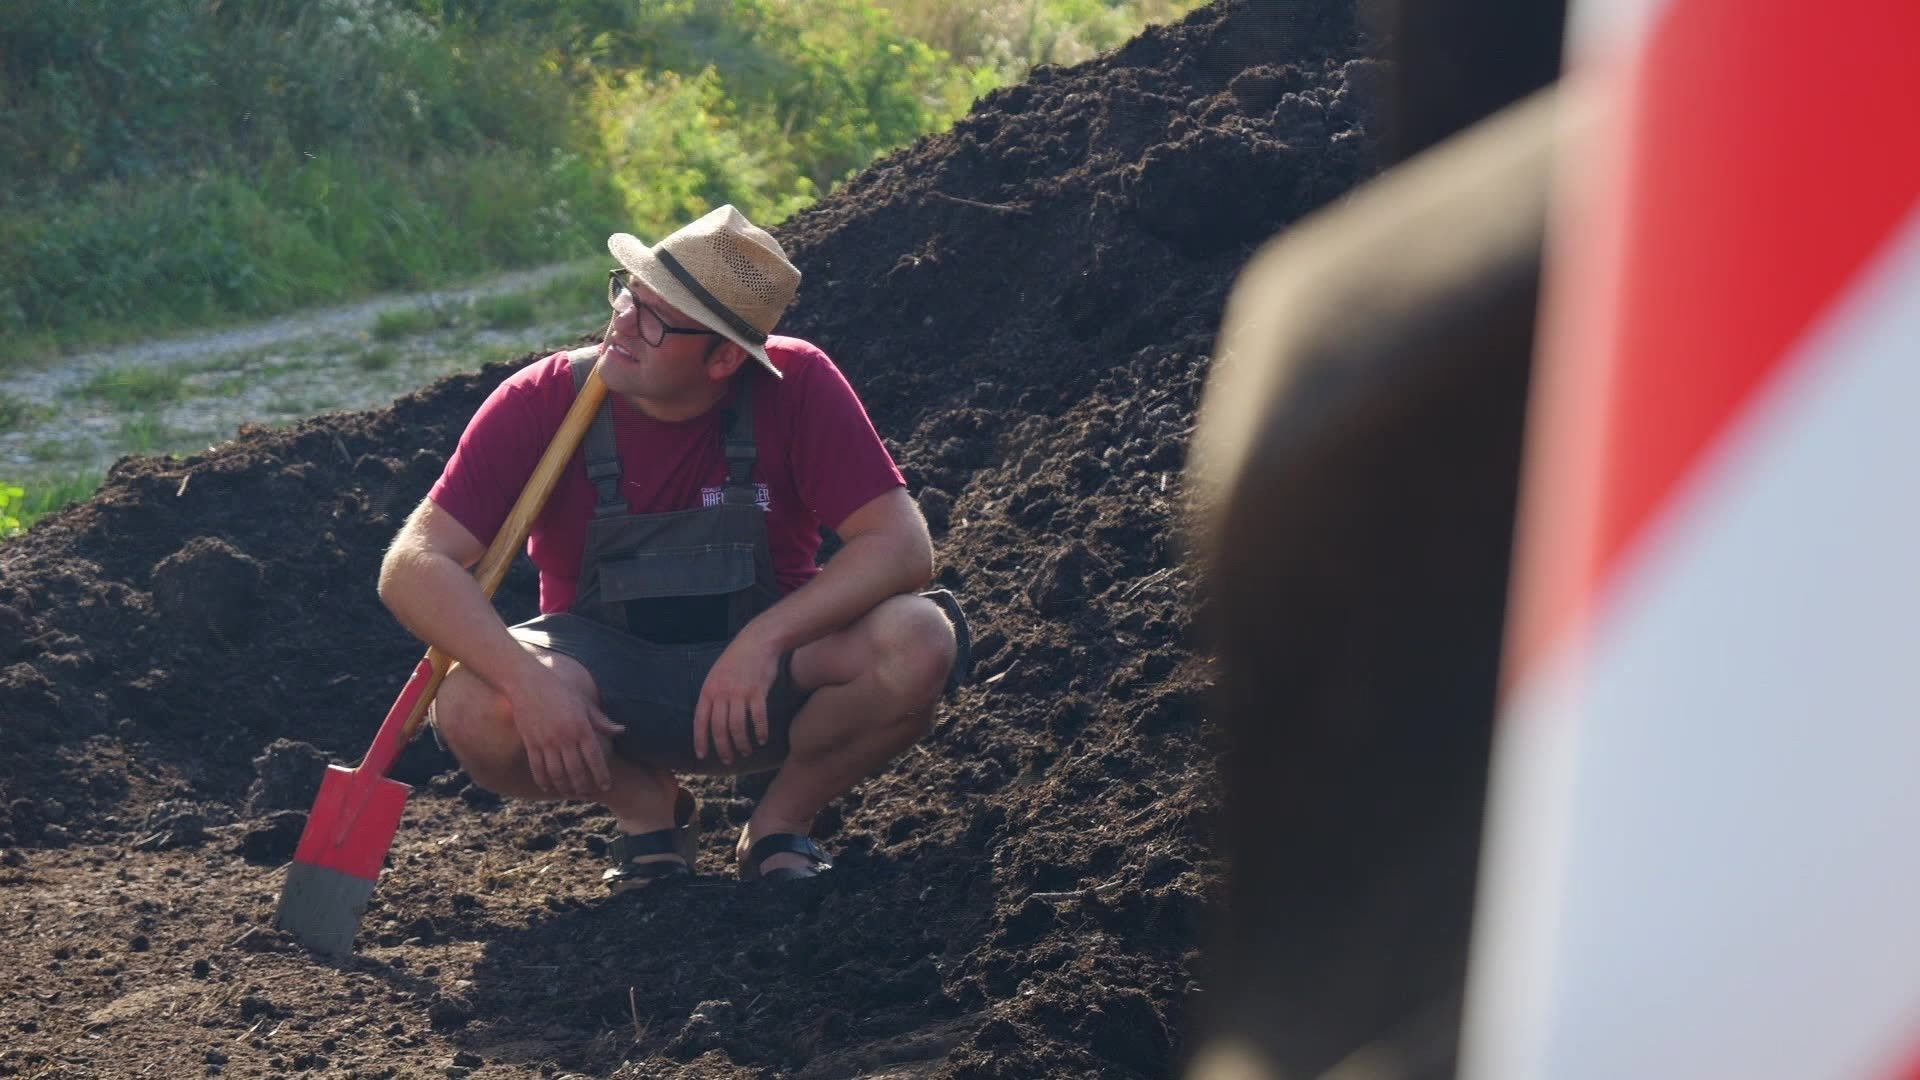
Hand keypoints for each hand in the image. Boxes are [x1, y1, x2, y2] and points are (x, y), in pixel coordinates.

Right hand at [506, 668, 624, 797]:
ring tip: (571, 793)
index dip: (601, 774)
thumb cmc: (561, 692)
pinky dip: (544, 780)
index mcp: (581, 727)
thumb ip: (602, 722)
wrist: (529, 683)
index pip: (594, 757)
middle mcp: (564, 737)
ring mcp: (546, 741)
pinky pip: (538, 768)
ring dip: (565, 787)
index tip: (606, 786)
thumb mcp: (584, 704)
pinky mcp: (531, 743)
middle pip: (576, 770)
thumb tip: (622, 731)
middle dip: (584, 786)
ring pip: (557, 773)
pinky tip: (550, 787)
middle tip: (588, 794)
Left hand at [694, 632, 780, 765]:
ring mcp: (740, 693)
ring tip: (745, 751)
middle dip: (723, 748)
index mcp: (708, 690)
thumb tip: (711, 718)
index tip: (702, 755)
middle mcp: (722, 694)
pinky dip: (760, 732)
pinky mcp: (758, 692)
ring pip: (737, 728)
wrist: (758, 641)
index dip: (700, 740)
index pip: (700, 721)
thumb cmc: (737, 659)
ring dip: (741, 744)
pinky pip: (758, 719)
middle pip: (719, 729)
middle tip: (728, 760)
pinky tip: (762, 740)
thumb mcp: (717, 674)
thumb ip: (713, 695)